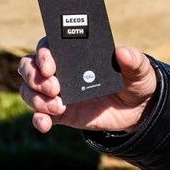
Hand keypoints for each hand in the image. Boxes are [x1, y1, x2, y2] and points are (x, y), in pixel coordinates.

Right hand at [18, 38, 157, 133]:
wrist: (137, 109)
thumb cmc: (135, 80)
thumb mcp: (140, 69)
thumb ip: (134, 60)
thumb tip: (122, 51)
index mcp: (77, 53)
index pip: (49, 45)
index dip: (44, 53)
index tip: (51, 65)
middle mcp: (62, 70)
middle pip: (30, 66)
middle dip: (35, 76)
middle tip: (54, 87)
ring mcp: (59, 92)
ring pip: (30, 90)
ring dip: (36, 98)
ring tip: (58, 106)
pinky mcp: (61, 113)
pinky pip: (40, 116)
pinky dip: (38, 120)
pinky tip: (46, 124)